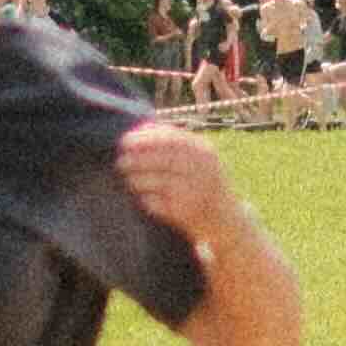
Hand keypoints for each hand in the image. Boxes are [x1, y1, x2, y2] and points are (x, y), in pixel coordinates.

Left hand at [116, 117, 249, 252]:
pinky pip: (159, 204)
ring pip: (160, 183)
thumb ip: (173, 141)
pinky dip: (146, 200)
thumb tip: (142, 126)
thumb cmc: (203, 182)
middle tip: (120, 161)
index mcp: (204, 153)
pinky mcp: (187, 214)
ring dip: (139, 180)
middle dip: (138, 159)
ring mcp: (196, 193)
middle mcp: (203, 171)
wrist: (224, 219)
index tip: (125, 140)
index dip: (145, 139)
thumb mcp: (197, 158)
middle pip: (165, 160)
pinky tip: (140, 197)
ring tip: (127, 178)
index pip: (172, 140)